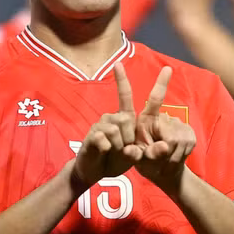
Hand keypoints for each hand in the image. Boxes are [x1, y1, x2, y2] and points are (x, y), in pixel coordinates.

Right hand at [73, 66, 143, 186]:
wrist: (92, 171)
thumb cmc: (115, 160)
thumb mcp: (133, 157)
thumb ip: (140, 152)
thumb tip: (141, 149)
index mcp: (123, 118)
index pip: (124, 95)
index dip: (121, 79)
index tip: (117, 62)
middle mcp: (111, 117)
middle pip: (127, 119)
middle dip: (129, 139)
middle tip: (123, 150)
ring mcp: (100, 125)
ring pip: (116, 130)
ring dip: (119, 146)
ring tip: (113, 152)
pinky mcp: (91, 135)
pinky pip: (104, 138)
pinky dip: (108, 148)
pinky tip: (104, 151)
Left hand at [114, 63, 195, 191]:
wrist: (166, 173)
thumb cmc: (147, 163)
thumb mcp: (141, 160)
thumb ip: (147, 153)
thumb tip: (164, 146)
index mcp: (145, 120)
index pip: (142, 99)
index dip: (124, 81)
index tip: (116, 63)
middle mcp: (161, 118)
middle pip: (166, 130)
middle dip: (162, 149)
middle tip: (159, 157)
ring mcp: (177, 124)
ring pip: (176, 140)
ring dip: (171, 155)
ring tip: (164, 160)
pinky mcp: (189, 133)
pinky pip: (185, 145)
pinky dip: (179, 157)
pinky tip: (174, 159)